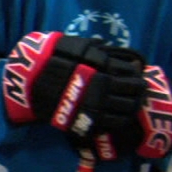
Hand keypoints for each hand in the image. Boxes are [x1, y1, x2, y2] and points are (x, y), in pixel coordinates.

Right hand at [2, 33, 171, 160]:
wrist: (32, 80)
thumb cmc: (53, 59)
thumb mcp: (78, 47)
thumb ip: (97, 49)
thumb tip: (109, 48)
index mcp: (104, 70)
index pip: (132, 74)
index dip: (138, 75)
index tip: (138, 76)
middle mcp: (104, 89)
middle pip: (134, 93)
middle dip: (139, 91)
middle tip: (139, 91)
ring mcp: (96, 108)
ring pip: (126, 111)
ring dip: (133, 107)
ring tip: (132, 104)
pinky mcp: (87, 122)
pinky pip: (112, 125)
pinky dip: (120, 121)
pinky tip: (120, 117)